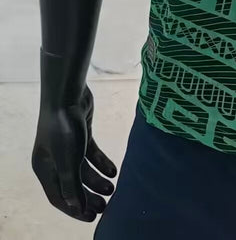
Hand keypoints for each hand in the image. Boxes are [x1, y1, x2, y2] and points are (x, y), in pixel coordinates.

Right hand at [31, 84, 116, 221]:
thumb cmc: (62, 128)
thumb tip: (75, 206)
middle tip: (105, 206)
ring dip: (97, 180)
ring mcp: (68, 146)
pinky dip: (101, 162)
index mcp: (45, 168)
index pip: (59, 196)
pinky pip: (91, 154)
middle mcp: (54, 159)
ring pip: (83, 170)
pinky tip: (113, 171)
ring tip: (113, 188)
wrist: (67, 95)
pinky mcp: (80, 134)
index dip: (74, 208)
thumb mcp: (67, 160)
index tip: (91, 217)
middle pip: (72, 184)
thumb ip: (71, 183)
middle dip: (88, 196)